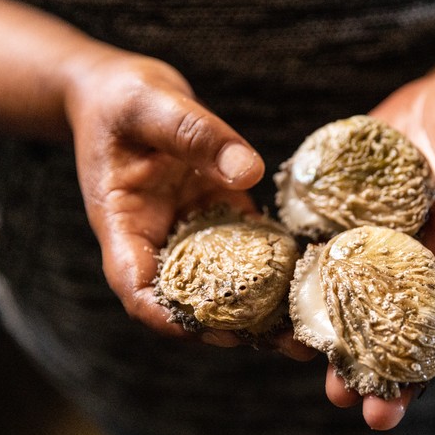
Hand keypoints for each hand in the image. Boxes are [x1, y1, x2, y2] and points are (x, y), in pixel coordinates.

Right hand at [63, 50, 311, 358]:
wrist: (126, 91)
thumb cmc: (122, 99)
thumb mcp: (151, 105)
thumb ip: (194, 134)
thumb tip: (248, 172)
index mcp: (124, 224)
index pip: (138, 287)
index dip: (172, 316)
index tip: (216, 329)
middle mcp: (159, 239)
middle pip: (192, 299)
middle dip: (238, 326)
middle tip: (290, 343)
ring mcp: (193, 230)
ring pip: (226, 283)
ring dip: (266, 309)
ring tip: (312, 330)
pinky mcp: (221, 214)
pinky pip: (249, 248)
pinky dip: (276, 268)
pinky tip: (313, 278)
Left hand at [325, 68, 434, 428]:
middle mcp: (432, 253)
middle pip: (420, 323)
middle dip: (404, 374)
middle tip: (380, 419)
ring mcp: (388, 245)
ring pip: (372, 310)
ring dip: (355, 354)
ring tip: (337, 395)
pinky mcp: (351, 227)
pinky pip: (332, 269)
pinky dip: (316, 301)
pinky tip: (296, 333)